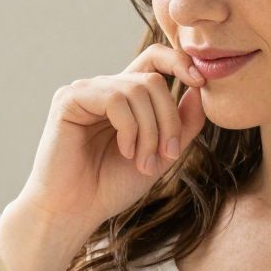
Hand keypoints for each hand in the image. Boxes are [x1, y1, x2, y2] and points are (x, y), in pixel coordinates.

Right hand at [15, 42, 208, 242]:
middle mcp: (105, 89)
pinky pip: (115, 99)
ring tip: (142, 162)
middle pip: (153, 80)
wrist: (75, 211)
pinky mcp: (69, 99)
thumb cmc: (111, 187)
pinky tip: (124, 151)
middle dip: (169, 120)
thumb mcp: (160, 155)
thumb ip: (183, 125)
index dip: (178, 62)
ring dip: (150, 131)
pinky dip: (129, 128)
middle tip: (167, 155)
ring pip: (137, 90)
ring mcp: (86, 91)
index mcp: (125, 99)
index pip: (154, 60)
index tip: (200, 82)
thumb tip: (200, 91)